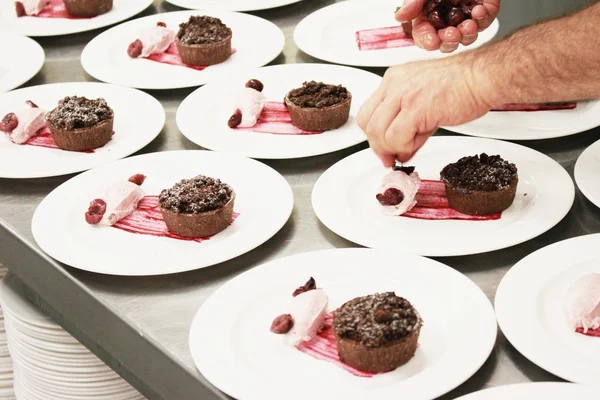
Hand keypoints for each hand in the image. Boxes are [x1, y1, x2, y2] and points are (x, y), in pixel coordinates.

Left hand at [357, 57, 491, 165]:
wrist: (482, 77)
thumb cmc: (462, 86)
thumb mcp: (425, 103)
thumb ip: (408, 127)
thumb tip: (399, 152)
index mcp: (394, 79)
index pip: (369, 112)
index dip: (373, 136)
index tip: (384, 149)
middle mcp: (395, 84)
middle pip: (368, 123)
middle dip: (378, 146)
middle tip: (392, 156)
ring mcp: (403, 95)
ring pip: (378, 132)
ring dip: (391, 148)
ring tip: (409, 148)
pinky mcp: (416, 108)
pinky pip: (396, 137)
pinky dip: (404, 147)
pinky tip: (416, 144)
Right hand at [396, 0, 500, 52]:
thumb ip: (413, 3)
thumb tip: (399, 17)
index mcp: (428, 16)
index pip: (425, 35)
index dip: (428, 41)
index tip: (432, 41)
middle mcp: (446, 20)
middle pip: (446, 42)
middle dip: (449, 41)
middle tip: (452, 34)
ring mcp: (465, 17)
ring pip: (466, 37)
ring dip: (468, 34)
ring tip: (469, 25)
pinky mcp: (483, 11)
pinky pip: (484, 22)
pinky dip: (483, 19)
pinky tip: (479, 10)